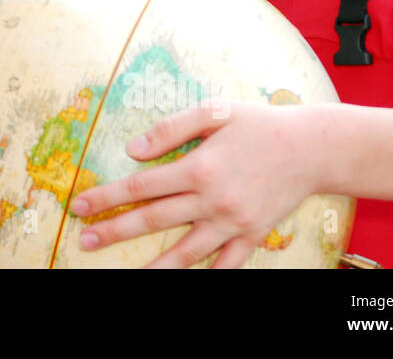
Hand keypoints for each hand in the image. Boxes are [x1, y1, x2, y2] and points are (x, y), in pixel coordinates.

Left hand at [68, 100, 321, 267]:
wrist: (312, 148)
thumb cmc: (258, 124)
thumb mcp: (213, 112)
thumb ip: (170, 129)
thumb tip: (133, 150)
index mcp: (198, 167)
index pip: (140, 187)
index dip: (107, 197)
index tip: (79, 205)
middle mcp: (212, 200)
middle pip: (153, 220)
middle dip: (114, 231)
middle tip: (85, 240)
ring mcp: (233, 222)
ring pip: (185, 252)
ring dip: (153, 265)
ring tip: (127, 274)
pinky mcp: (253, 235)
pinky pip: (226, 264)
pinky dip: (207, 274)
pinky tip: (184, 279)